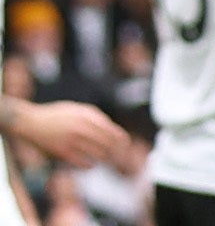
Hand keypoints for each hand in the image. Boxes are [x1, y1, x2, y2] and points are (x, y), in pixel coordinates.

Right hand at [10, 100, 126, 165]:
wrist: (29, 122)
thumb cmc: (56, 115)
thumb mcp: (77, 109)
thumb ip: (93, 117)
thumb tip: (110, 128)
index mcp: (87, 115)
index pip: (111, 130)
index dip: (121, 139)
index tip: (126, 145)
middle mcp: (82, 127)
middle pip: (107, 142)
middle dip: (116, 151)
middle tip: (120, 156)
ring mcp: (72, 140)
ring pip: (97, 153)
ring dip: (104, 158)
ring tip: (106, 161)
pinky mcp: (62, 152)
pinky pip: (81, 162)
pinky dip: (88, 165)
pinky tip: (91, 165)